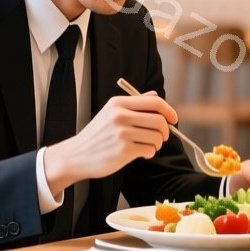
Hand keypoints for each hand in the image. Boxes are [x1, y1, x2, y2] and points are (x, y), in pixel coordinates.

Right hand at [42, 93, 174, 194]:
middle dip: (165, 131)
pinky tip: (141, 153)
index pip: (154, 102)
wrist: (76, 155)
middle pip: (159, 121)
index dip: (169, 110)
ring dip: (157, 144)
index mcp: (118, 103)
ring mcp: (121, 133)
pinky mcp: (123, 150)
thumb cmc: (97, 135)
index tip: (173, 119)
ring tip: (148, 146)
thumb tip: (155, 95)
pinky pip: (149, 150)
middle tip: (161, 137)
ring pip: (156, 137)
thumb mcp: (111, 113)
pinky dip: (150, 153)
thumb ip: (134, 104)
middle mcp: (120, 115)